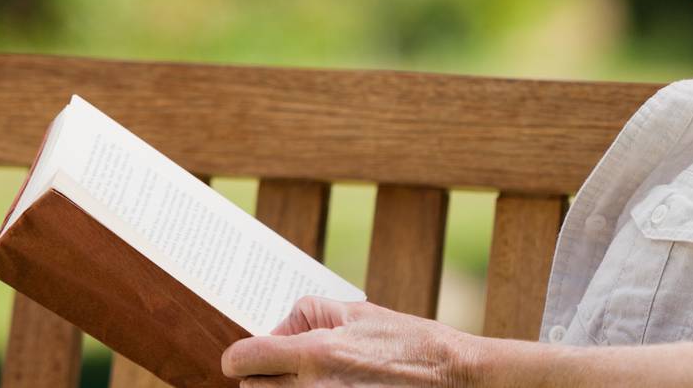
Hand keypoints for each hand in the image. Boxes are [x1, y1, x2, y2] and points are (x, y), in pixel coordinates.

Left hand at [221, 297, 476, 386]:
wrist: (451, 377)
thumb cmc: (405, 341)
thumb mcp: (356, 312)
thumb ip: (305, 316)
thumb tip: (273, 335)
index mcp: (315, 353)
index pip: (242, 360)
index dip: (241, 356)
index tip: (249, 356)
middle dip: (263, 376)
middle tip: (286, 368)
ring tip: (311, 381)